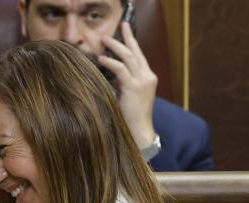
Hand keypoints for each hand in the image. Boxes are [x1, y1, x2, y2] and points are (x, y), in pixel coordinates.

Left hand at [98, 22, 157, 148]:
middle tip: (120, 25)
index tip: (126, 31)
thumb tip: (113, 76)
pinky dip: (110, 63)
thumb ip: (124, 84)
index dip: (132, 43)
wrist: (140, 130)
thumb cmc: (132, 117)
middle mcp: (147, 76)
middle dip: (127, 37)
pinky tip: (101, 59)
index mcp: (147, 78)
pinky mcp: (134, 88)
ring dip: (115, 46)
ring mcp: (142, 81)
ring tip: (103, 40)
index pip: (139, 56)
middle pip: (135, 51)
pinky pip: (121, 70)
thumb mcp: (129, 96)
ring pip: (128, 57)